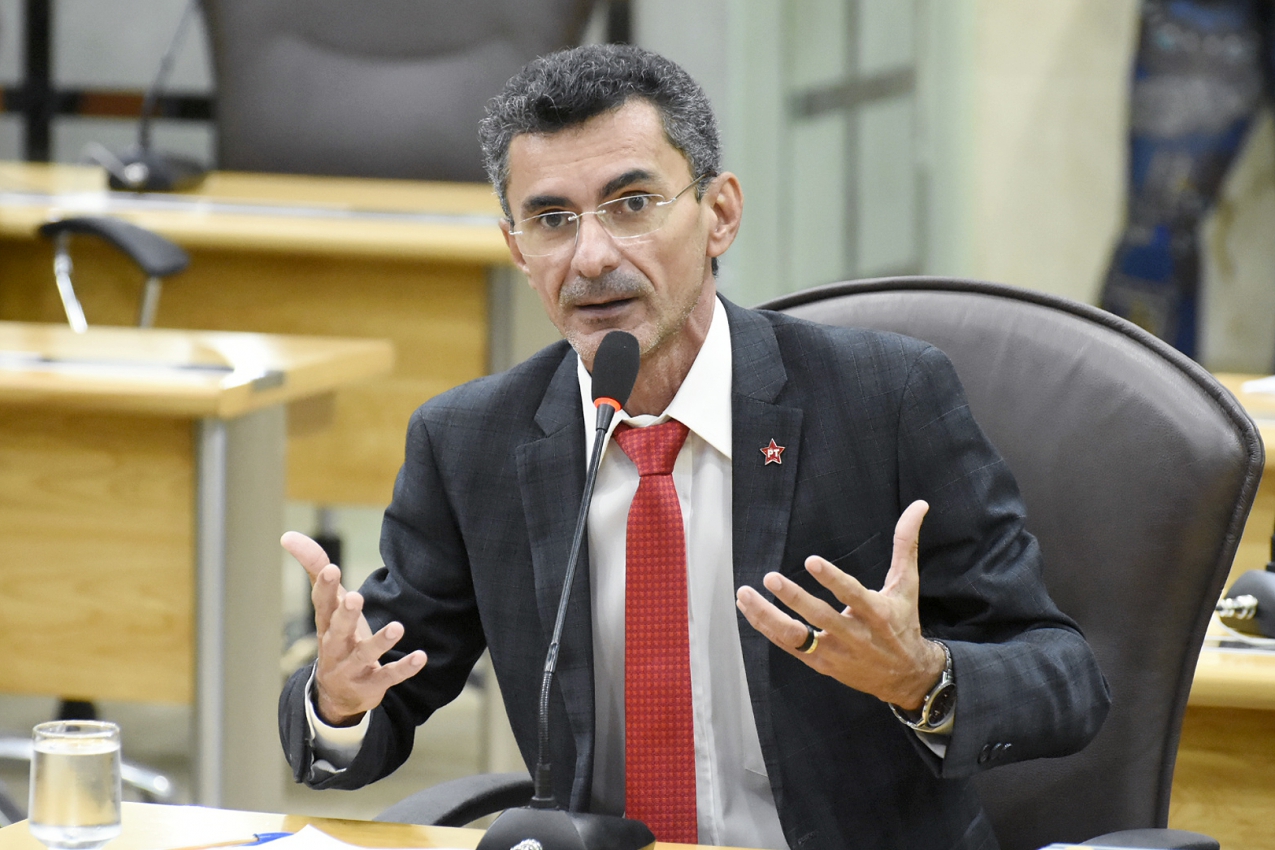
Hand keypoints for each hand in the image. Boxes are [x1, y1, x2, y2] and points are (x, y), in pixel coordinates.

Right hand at [281, 531, 425, 725]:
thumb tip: (287, 536)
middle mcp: (335, 646)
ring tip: (397, 627)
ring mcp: (352, 668)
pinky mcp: (372, 685)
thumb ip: (314, 568)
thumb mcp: (327, 605)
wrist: (338, 695)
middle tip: (355, 597)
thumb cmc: (337, 636)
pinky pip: (388, 676)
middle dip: (346, 615)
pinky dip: (404, 668)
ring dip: (380, 642)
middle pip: (338, 630)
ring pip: (364, 655)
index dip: (325, 587)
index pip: (322, 603)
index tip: (331, 569)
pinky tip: (421, 656)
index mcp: (325, 624)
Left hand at [735, 500, 944, 709]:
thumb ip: (906, 545)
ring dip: (768, 616)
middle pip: (820, 617)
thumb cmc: (903, 623)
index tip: (811, 561)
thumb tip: (919, 505)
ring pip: (796, 636)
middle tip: (770, 577)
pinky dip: (766, 627)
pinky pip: (788, 646)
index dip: (833, 579)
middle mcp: (855, 635)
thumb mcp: (907, 585)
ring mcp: (835, 652)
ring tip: (745, 594)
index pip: (852, 595)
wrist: (905, 676)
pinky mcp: (821, 664)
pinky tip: (748, 608)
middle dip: (793, 597)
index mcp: (877, 613)